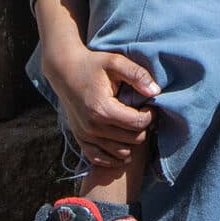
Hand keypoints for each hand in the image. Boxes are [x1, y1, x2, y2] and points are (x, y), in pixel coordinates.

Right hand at [41, 42, 161, 172]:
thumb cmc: (92, 64)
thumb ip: (137, 75)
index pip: (138, 123)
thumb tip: (156, 91)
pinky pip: (99, 158)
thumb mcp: (116, 62)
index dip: (151, 115)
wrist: (64, 70)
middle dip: (143, 128)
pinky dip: (114, 156)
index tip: (149, 105)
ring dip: (131, 141)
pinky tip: (122, 144)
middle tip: (142, 114)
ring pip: (121, 153)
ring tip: (132, 124)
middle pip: (133, 140)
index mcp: (102, 109)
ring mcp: (85, 135)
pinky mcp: (79, 139)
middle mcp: (92, 127)